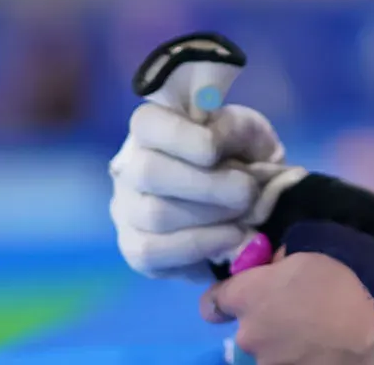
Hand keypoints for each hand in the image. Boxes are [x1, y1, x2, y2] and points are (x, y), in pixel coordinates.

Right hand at [109, 101, 308, 279]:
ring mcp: (126, 207)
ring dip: (210, 216)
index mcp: (154, 125)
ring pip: (153, 214)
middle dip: (207, 186)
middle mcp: (129, 164)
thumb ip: (234, 131)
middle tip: (247, 192)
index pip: (147, 122)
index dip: (180, 136)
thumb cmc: (242, 157)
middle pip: (148, 172)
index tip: (214, 150)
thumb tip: (215, 142)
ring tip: (245, 215)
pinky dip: (201, 245)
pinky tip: (231, 238)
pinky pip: (152, 251)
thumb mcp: (248, 133)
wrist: (244, 205)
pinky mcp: (133, 247)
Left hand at [203, 251, 373, 364]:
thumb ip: (283, 256)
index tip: (248, 293)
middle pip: (245, 330)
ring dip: (284, 344)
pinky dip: (304, 358)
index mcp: (248, 297)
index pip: (211, 302)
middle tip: (299, 311)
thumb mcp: (316, 245)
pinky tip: (327, 349)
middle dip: (264, 321)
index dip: (228, 296)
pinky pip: (291, 364)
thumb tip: (276, 267)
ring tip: (319, 334)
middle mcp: (248, 337)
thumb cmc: (350, 281)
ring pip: (268, 353)